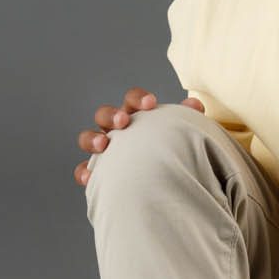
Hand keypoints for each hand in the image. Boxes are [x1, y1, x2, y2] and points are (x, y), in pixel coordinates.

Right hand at [73, 89, 203, 186]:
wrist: (163, 180)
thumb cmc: (169, 148)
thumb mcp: (179, 133)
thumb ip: (186, 119)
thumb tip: (195, 105)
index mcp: (136, 115)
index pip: (133, 99)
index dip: (138, 98)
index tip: (151, 103)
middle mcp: (116, 129)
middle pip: (105, 114)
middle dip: (112, 115)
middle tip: (124, 121)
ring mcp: (103, 148)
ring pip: (88, 138)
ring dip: (92, 138)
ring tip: (102, 145)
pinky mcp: (98, 170)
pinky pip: (84, 169)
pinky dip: (84, 171)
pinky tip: (90, 177)